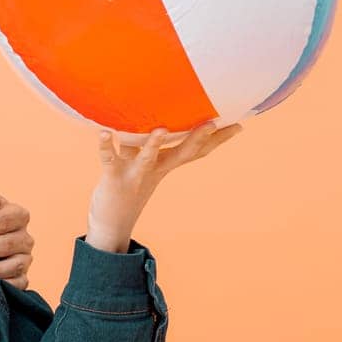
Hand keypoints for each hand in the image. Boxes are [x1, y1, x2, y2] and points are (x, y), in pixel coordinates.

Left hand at [86, 121, 242, 252]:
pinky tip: (104, 132)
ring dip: (154, 144)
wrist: (111, 224)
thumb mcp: (140, 161)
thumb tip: (156, 118)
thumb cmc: (126, 185)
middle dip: (198, 138)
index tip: (238, 124)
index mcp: (164, 165)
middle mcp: (154, 169)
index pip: (195, 151)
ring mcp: (135, 174)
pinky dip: (105, 146)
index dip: (216, 140)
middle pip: (180, 153)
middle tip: (216, 122)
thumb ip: (146, 140)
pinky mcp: (113, 177)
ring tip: (162, 129)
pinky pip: (109, 159)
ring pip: (147, 157)